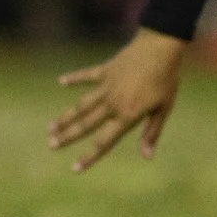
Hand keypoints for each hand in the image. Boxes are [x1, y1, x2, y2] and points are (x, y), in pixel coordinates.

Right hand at [51, 28, 185, 170]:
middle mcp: (112, 103)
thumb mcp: (163, 109)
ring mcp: (106, 86)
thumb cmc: (166, 80)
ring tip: (51, 126)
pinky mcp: (104, 70)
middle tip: (50, 145)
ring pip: (81, 105)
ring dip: (65, 116)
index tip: (74, 168)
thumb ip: (152, 132)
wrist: (160, 48)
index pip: (104, 142)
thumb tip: (146, 156)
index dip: (89, 157)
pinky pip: (86, 76)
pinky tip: (60, 81)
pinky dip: (73, 78)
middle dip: (67, 137)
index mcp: (127, 116)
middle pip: (85, 125)